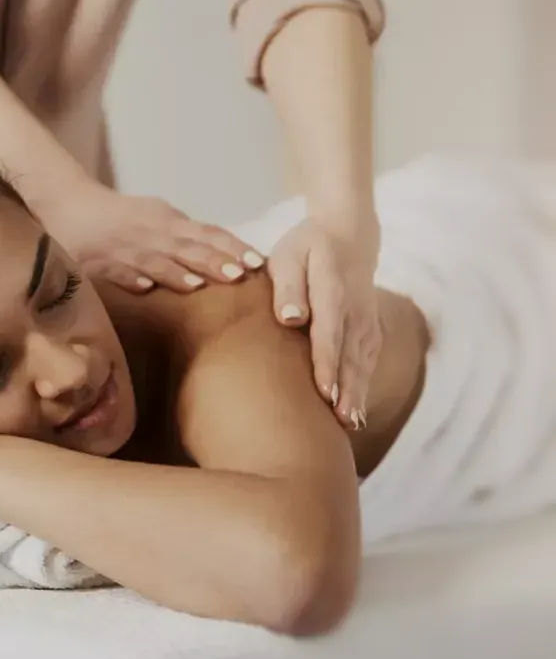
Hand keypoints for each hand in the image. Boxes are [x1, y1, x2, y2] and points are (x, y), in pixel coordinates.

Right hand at [52, 183, 264, 294]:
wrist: (67, 204)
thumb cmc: (118, 215)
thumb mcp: (156, 217)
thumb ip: (185, 235)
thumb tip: (224, 255)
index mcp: (166, 220)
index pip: (206, 233)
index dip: (231, 246)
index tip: (256, 262)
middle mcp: (150, 233)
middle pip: (186, 247)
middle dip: (212, 260)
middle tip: (239, 275)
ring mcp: (124, 248)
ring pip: (154, 260)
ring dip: (176, 271)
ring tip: (198, 284)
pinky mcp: (98, 263)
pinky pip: (116, 270)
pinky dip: (132, 277)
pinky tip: (145, 288)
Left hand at [267, 216, 382, 429]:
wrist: (348, 234)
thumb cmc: (305, 248)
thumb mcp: (287, 257)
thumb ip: (287, 287)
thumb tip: (290, 319)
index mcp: (332, 289)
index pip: (329, 332)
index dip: (327, 363)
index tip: (323, 392)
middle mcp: (356, 309)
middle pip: (351, 354)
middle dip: (347, 390)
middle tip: (339, 423)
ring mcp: (368, 320)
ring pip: (363, 362)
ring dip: (358, 393)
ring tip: (349, 424)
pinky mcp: (371, 329)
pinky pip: (368, 361)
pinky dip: (363, 386)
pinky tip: (354, 411)